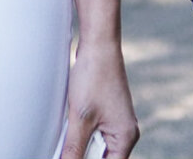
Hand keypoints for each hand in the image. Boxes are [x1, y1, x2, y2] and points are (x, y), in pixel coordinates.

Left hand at [61, 35, 139, 157]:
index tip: (70, 157)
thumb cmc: (94, 77)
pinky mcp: (107, 114)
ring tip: (70, 130)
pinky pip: (94, 133)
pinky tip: (70, 126)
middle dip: (82, 154)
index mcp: (125, 137)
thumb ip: (74, 148)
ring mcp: (116, 123)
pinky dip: (81, 133)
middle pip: (101, 158)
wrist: (99, 46)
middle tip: (67, 142)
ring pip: (95, 146)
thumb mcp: (80, 118)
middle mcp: (124, 132)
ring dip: (80, 144)